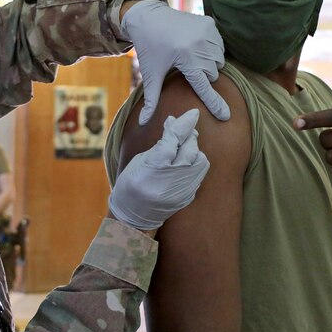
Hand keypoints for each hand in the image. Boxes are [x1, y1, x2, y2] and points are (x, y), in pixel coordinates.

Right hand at [109, 109, 210, 230]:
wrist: (134, 218)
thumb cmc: (131, 185)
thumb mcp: (139, 161)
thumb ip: (160, 144)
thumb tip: (174, 123)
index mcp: (153, 169)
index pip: (174, 141)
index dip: (184, 125)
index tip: (193, 113)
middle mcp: (171, 180)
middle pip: (190, 149)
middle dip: (189, 136)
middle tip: (184, 128)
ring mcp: (183, 190)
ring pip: (200, 161)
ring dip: (194, 150)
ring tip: (184, 146)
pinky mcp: (189, 196)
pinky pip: (199, 173)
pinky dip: (194, 163)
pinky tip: (185, 161)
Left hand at [121, 0, 229, 125]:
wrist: (149, 16)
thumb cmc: (149, 48)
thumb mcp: (150, 74)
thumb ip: (151, 100)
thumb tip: (142, 123)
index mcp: (184, 58)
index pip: (203, 86)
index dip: (214, 103)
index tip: (226, 116)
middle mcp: (198, 44)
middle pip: (212, 73)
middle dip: (203, 75)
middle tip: (186, 67)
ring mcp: (207, 32)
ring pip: (218, 60)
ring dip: (209, 63)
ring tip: (191, 56)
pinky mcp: (210, 23)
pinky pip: (220, 45)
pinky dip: (212, 49)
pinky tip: (196, 45)